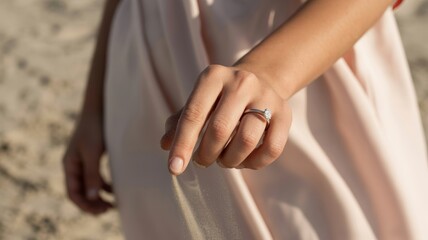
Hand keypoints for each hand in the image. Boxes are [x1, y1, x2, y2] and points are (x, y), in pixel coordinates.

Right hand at [62, 115, 113, 214]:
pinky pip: (95, 177)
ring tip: (112, 204)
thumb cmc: (94, 129)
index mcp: (69, 165)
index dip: (85, 205)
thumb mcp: (93, 153)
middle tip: (109, 209)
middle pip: (80, 191)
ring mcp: (83, 161)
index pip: (73, 193)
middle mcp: (74, 165)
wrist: (98, 108)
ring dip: (98, 196)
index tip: (101, 211)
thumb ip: (92, 175)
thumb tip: (91, 197)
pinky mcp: (92, 156)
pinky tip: (113, 190)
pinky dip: (103, 185)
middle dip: (92, 203)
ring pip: (88, 185)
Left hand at [160, 64, 291, 174]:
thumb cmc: (220, 99)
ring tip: (223, 159)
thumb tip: (165, 144)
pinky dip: (254, 163)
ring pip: (247, 140)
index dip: (182, 145)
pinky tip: (244, 161)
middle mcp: (241, 82)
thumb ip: (179, 122)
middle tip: (203, 160)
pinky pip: (271, 149)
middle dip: (206, 154)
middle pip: (220, 130)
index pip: (193, 114)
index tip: (174, 169)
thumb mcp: (198, 102)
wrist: (259, 81)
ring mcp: (266, 96)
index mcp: (213, 77)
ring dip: (230, 160)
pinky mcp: (285, 114)